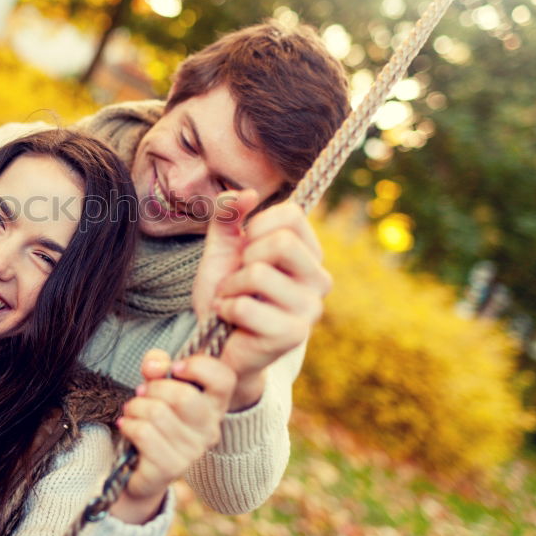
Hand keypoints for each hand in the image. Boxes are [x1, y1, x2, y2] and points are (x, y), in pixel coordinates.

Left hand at [110, 349, 234, 523]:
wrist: (143, 468)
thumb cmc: (156, 418)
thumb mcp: (158, 384)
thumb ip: (158, 365)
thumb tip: (154, 366)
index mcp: (214, 405)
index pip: (224, 378)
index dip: (199, 365)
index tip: (175, 368)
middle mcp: (210, 429)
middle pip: (184, 397)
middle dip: (153, 388)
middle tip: (142, 393)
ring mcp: (192, 451)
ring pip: (157, 413)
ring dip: (135, 407)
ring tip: (132, 411)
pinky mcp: (171, 468)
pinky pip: (143, 433)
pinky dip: (128, 425)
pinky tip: (127, 426)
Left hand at [193, 192, 331, 410]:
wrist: (216, 343)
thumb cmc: (225, 292)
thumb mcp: (222, 248)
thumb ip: (229, 216)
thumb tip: (248, 193)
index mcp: (309, 254)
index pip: (292, 215)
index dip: (257, 225)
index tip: (246, 245)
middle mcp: (319, 280)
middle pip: (281, 243)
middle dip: (244, 257)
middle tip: (237, 277)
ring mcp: (310, 309)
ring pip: (258, 274)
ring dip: (230, 286)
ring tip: (230, 299)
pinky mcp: (293, 335)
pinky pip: (247, 306)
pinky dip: (226, 308)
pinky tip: (229, 318)